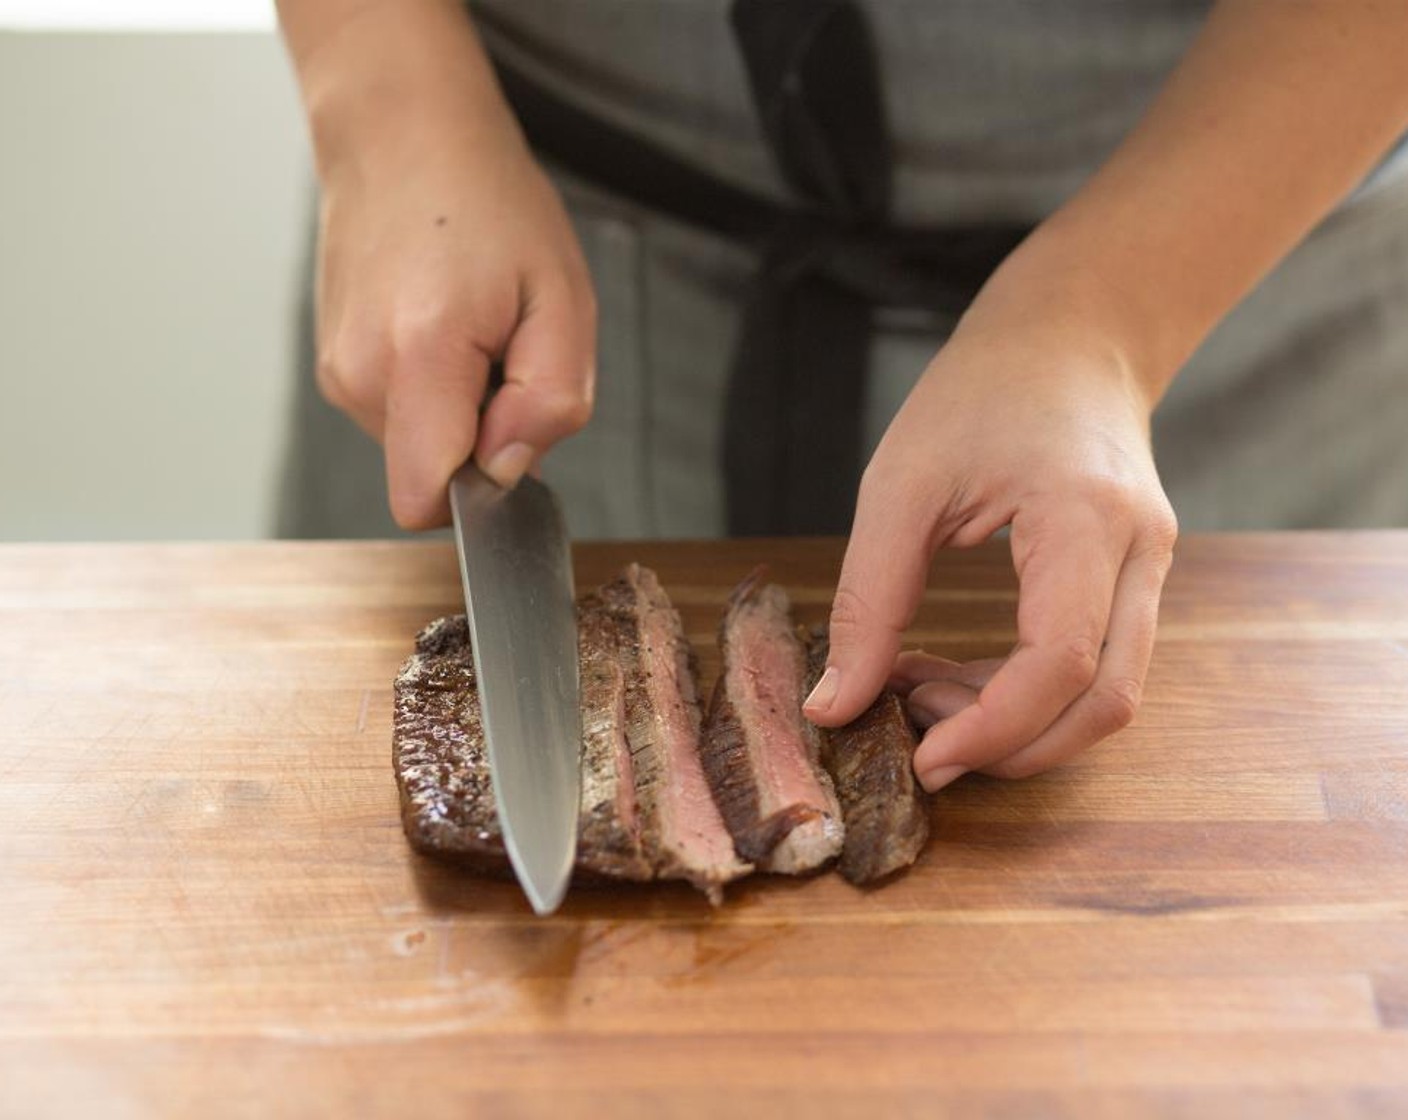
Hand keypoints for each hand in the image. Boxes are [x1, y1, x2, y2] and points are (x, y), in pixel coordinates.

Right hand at [302, 6, 595, 528]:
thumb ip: (550, 402)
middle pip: (431, 474)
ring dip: (461, 409)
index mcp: (417, 357)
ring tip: (476, 327)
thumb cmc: (488, 204)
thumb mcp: (563, 299)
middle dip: (483, 439)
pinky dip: (434, 388)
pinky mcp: (334, 364)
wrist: (402, 134)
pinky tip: (446, 325)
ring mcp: (338, 370)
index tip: (514, 434)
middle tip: (506, 352)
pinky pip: (400, 413)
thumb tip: (510, 471)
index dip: (483, 492)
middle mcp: (359, 373)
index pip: (427, 500)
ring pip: (417, 445)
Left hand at [804, 272, 1177, 789]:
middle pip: (1107, 701)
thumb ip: (868, 600)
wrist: (1067, 336)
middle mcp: (1141, 551)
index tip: (922, 757)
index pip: (1062, 662)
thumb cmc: (980, 392)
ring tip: (923, 695)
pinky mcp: (1136, 577)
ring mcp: (1151, 567)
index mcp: (1087, 518)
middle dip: (1013, 746)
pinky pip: (1099, 665)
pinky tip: (958, 675)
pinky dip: (1029, 693)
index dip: (993, 728)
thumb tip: (834, 705)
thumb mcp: (901, 485)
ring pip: (1110, 694)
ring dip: (1019, 723)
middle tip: (921, 742)